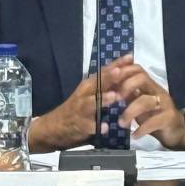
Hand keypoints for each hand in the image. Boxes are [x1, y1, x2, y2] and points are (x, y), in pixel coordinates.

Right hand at [29, 55, 148, 152]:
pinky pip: (88, 126)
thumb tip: (125, 74)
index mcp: (89, 85)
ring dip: (103, 99)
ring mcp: (81, 109)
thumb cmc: (78, 108)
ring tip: (114, 96)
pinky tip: (104, 128)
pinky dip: (96, 126)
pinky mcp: (79, 124)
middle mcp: (85, 94)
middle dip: (108, 77)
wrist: (54, 126)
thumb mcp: (91, 93)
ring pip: (91, 103)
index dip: (116, 64)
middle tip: (119, 71)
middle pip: (97, 83)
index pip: (104, 72)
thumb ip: (107, 85)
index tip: (129, 57)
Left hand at [114, 74, 184, 149]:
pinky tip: (134, 135)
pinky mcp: (169, 117)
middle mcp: (157, 90)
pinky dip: (142, 129)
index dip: (122, 72)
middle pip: (142, 78)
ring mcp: (164, 103)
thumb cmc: (154, 115)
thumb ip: (127, 93)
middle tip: (116, 99)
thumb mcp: (138, 102)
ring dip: (129, 112)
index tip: (109, 81)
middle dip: (126, 86)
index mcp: (148, 85)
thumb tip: (108, 86)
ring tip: (121, 123)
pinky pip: (154, 121)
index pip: (137, 69)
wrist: (175, 131)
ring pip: (146, 101)